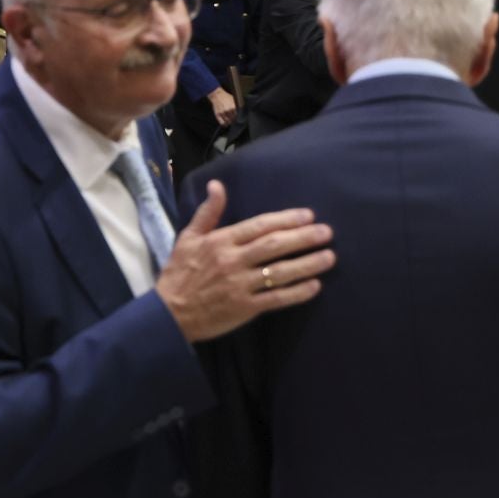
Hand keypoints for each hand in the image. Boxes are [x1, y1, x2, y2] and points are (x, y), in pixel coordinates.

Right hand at [156, 180, 336, 343]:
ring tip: (329, 257)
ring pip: (280, 272)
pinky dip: (297, 293)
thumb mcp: (188, 237)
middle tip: (327, 233)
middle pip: (274, 246)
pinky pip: (276, 299)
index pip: (259, 226)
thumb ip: (208, 212)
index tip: (308, 215)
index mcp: (220, 241)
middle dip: (303, 238)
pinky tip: (315, 286)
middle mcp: (233, 261)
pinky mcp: (245, 308)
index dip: (285, 220)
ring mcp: (240, 286)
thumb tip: (217, 185)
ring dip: (307, 264)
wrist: (169, 313)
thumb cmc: (179, 273)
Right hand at [206, 86, 238, 127]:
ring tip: (230, 122)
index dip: (238, 118)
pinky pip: (222, 123)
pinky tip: (225, 124)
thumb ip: (236, 106)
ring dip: (229, 123)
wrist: (217, 95)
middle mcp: (228, 111)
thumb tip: (241, 111)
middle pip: (233, 120)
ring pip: (228, 122)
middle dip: (234, 121)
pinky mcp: (218, 115)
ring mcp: (222, 113)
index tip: (238, 119)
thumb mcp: (233, 100)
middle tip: (234, 121)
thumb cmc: (225, 97)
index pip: (238, 116)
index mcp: (233, 107)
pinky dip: (224, 124)